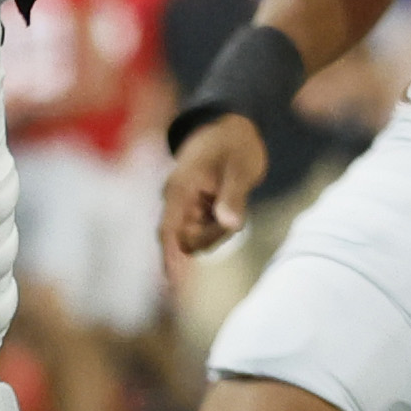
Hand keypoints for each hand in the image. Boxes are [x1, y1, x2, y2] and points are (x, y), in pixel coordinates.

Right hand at [164, 113, 267, 273]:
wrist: (231, 125)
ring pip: (196, 238)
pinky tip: (231, 204)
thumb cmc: (235, 143)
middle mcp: (175, 199)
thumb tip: (230, 224)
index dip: (170, 258)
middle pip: (186, 240)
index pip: (168, 230)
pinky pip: (204, 230)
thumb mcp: (241, 167)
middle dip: (212, 236)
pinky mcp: (193, 209)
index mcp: (181, 188)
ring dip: (217, 231)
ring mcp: (183, 205)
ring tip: (235, 197)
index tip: (173, 285)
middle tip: (237, 211)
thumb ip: (234, 196)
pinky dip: (218, 227)